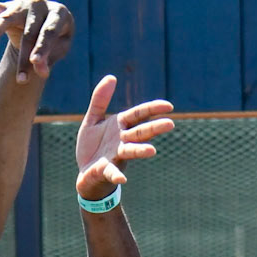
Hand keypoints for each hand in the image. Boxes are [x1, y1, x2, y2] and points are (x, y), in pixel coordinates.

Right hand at [0, 0, 74, 81]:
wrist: (47, 24)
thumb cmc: (55, 39)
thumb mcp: (57, 51)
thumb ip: (48, 60)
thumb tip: (41, 73)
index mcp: (59, 13)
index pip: (49, 31)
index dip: (42, 48)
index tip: (35, 64)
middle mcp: (40, 4)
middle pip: (30, 32)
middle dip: (25, 56)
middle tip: (22, 80)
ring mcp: (22, 4)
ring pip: (8, 18)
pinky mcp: (7, 6)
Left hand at [75, 75, 173, 198]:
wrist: (86, 172)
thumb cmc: (92, 146)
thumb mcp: (93, 119)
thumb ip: (100, 100)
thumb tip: (112, 77)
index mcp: (120, 125)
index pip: (139, 114)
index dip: (152, 109)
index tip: (169, 106)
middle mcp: (121, 140)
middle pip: (139, 132)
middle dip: (154, 128)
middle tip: (170, 124)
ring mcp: (115, 156)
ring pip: (130, 151)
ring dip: (140, 151)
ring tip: (152, 151)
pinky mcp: (105, 170)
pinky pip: (112, 173)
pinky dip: (117, 176)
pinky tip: (122, 179)